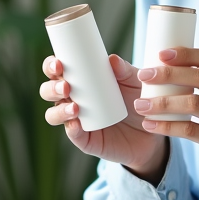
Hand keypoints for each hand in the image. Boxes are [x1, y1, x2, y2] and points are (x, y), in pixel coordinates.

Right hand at [39, 54, 167, 182]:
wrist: (150, 131)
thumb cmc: (138, 99)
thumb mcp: (134, 82)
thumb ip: (125, 70)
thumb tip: (112, 59)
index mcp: (79, 81)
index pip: (56, 71)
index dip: (51, 66)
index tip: (58, 64)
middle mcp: (72, 99)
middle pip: (48, 91)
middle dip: (52, 88)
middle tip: (66, 87)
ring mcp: (76, 120)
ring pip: (53, 114)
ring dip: (59, 110)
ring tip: (74, 107)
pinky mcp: (85, 140)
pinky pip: (73, 135)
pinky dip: (71, 129)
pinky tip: (76, 124)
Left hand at [134, 47, 198, 177]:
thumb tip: (176, 63)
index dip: (184, 54)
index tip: (161, 54)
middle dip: (168, 74)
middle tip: (144, 75)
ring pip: (194, 104)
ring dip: (163, 103)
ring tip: (140, 104)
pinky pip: (191, 131)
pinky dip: (167, 126)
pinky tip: (150, 125)